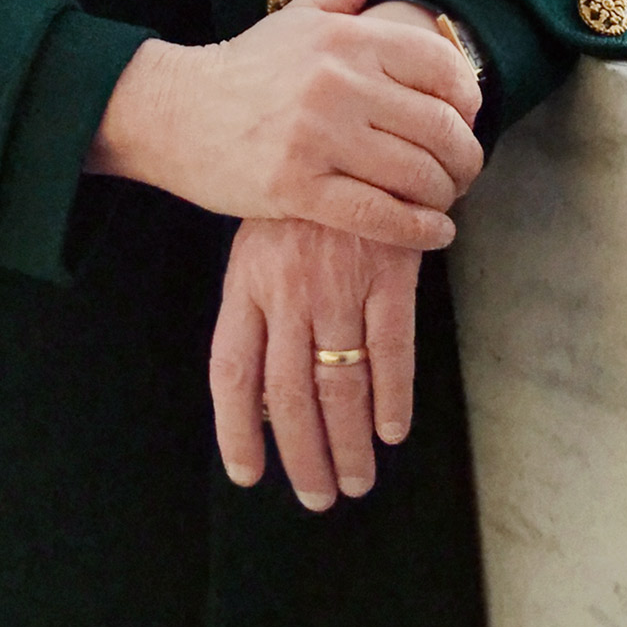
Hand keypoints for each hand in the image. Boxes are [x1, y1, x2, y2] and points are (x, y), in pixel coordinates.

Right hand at [88, 0, 482, 247]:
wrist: (176, 111)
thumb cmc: (251, 63)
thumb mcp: (310, 9)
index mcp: (348, 37)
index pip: (445, 69)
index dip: (471, 101)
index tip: (465, 119)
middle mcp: (338, 83)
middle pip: (441, 128)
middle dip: (466, 158)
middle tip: (463, 171)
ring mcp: (317, 137)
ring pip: (417, 176)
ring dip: (446, 195)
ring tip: (444, 199)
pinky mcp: (298, 187)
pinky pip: (381, 216)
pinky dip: (419, 230)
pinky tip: (432, 231)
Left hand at [210, 218, 420, 509]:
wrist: (355, 130)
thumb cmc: (303, 198)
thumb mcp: (260, 240)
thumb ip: (257, 308)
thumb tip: (259, 398)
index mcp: (247, 281)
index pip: (233, 370)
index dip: (237, 429)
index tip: (248, 474)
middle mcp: (288, 289)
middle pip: (289, 393)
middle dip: (305, 455)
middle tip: (320, 496)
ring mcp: (339, 282)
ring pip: (340, 384)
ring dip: (350, 443)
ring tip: (357, 480)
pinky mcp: (389, 271)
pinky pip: (391, 349)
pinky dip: (393, 397)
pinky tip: (393, 430)